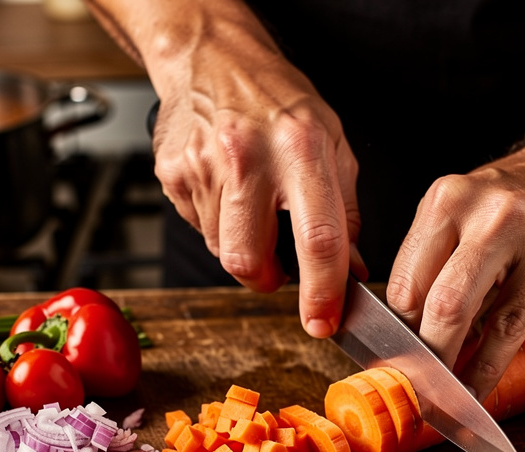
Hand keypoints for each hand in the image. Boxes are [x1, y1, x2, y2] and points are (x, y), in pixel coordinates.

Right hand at [149, 28, 365, 337]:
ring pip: (221, 249)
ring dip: (241, 245)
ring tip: (250, 204)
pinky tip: (225, 189)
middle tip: (277, 266)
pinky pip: (198, 227)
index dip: (321, 291)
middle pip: (248, 260)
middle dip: (264, 279)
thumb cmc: (277, 101)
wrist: (211, 58)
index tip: (323, 321)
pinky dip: (217, 223)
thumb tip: (351, 270)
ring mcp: (204, 167)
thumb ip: (344, 210)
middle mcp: (249, 157)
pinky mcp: (174, 175)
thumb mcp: (332, 141)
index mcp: (301, 148)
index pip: (317, 238)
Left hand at [385, 136, 524, 401]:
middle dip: (415, 353)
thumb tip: (405, 333)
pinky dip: (487, 367)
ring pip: (460, 312)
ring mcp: (517, 235)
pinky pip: (509, 328)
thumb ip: (435, 262)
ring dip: (445, 365)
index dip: (394, 332)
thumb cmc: (518, 203)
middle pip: (426, 299)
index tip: (395, 362)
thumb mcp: (465, 214)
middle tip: (411, 387)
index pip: (401, 282)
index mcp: (442, 202)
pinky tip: (476, 389)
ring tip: (438, 397)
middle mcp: (475, 212)